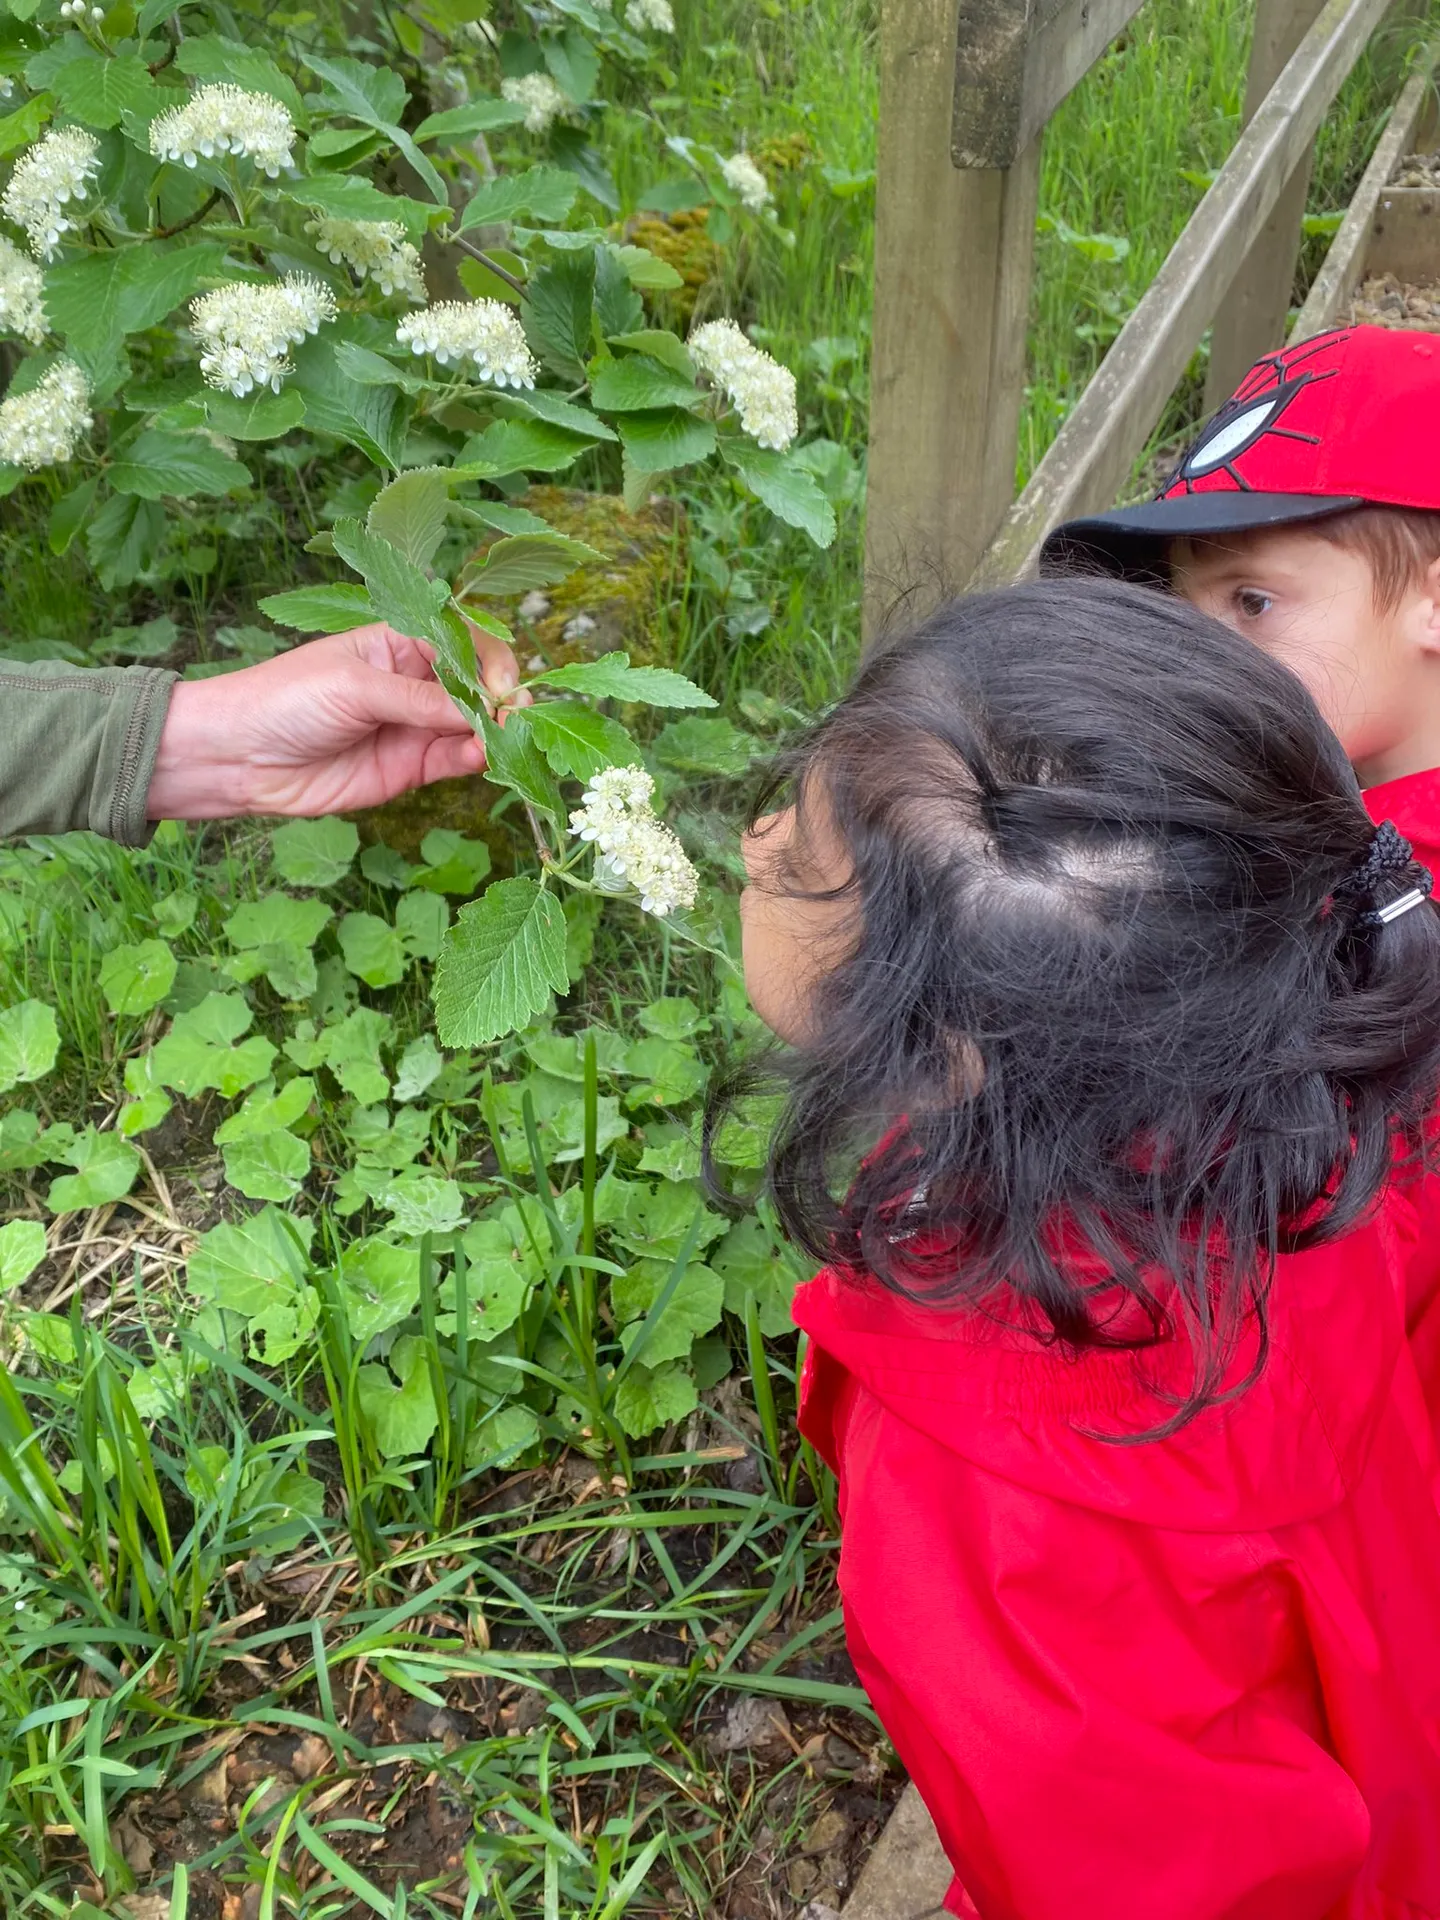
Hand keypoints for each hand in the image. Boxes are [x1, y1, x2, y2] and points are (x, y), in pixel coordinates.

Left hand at [146, 621, 526, 820]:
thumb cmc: (286, 699)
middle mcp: (414, 682)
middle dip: (500, 697)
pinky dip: (474, 759)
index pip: (462, 642)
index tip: (500, 682)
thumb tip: (483, 710)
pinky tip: (480, 757)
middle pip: (475, 685)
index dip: (488, 660)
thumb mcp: (356, 687)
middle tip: (515, 714)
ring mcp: (414, 726)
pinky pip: (454, 760)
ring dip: (494, 731)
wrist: (239, 757)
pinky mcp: (410, 768)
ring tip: (503, 738)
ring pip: (472, 726)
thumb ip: (420, 700)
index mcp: (399, 642)